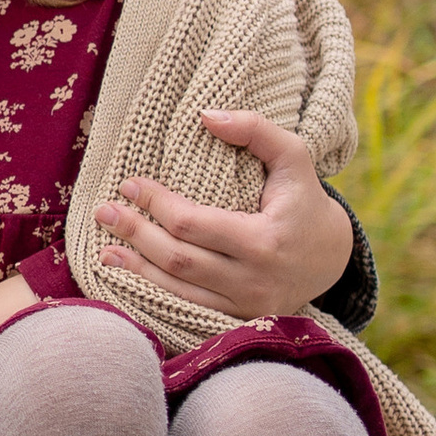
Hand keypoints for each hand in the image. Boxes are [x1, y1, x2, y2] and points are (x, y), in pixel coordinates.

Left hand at [92, 113, 355, 320]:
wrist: (331, 258)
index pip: (193, 224)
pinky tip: (130, 278)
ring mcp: (245, 306)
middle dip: (136, 235)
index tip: (130, 185)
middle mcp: (254, 280)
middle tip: (104, 212)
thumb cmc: (304, 201)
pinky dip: (154, 292)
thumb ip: (256, 130)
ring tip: (105, 249)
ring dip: (136, 269)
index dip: (156, 205)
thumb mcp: (293, 158)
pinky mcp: (237, 319)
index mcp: (265, 241)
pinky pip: (186, 309)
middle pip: (179, 259)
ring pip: (177, 290)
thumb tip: (206, 116)